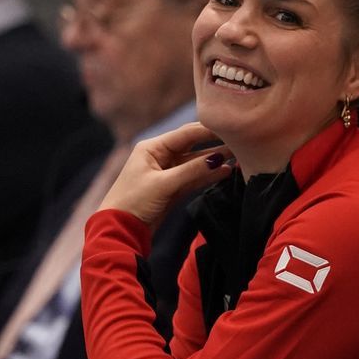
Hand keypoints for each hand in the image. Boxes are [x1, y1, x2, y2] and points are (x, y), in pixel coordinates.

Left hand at [101, 120, 234, 227]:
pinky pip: (193, 178)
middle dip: (214, 144)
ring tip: (238, 157)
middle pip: (192, 146)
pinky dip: (208, 176)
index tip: (230, 129)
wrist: (119, 229)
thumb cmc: (134, 202)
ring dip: (213, 161)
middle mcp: (160, 156)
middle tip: (239, 142)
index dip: (208, 131)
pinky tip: (225, 172)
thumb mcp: (163, 184)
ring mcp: (167, 172)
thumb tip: (219, 159)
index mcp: (152, 148)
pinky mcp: (172, 188)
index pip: (185, 134)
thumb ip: (192, 171)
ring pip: (195, 163)